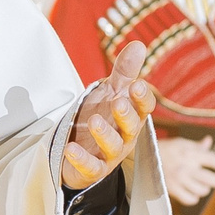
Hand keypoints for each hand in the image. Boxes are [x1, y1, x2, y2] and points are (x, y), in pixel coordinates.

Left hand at [62, 41, 157, 191]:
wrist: (78, 147)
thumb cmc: (101, 115)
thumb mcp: (110, 92)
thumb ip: (123, 72)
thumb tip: (139, 45)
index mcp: (131, 116)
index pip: (143, 107)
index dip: (142, 98)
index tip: (136, 85)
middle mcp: (125, 136)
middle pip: (131, 128)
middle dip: (126, 115)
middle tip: (119, 101)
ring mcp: (109, 155)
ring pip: (113, 147)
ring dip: (105, 134)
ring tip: (94, 121)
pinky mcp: (92, 170)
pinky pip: (90, 167)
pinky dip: (82, 159)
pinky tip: (71, 149)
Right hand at [156, 135, 214, 206]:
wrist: (143, 158)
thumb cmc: (163, 149)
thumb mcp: (180, 143)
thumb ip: (197, 145)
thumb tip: (209, 141)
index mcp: (191, 153)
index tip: (214, 164)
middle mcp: (187, 167)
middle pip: (214, 180)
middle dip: (214, 179)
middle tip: (209, 177)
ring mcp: (180, 180)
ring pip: (203, 191)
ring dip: (203, 188)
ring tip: (198, 184)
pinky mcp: (173, 190)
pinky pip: (191, 199)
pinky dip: (193, 197)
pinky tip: (190, 191)